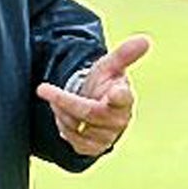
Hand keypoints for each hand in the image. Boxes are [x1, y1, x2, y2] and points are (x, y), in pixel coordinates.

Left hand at [36, 35, 151, 156]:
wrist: (98, 108)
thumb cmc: (106, 84)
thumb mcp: (111, 66)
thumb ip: (125, 54)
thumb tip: (145, 39)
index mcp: (125, 98)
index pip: (124, 98)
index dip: (120, 96)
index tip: (116, 92)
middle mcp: (119, 120)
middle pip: (89, 112)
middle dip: (64, 100)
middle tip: (42, 88)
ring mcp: (107, 136)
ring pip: (76, 126)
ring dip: (61, 112)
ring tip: (58, 101)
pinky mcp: (95, 148)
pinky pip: (72, 140)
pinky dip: (63, 127)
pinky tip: (64, 118)